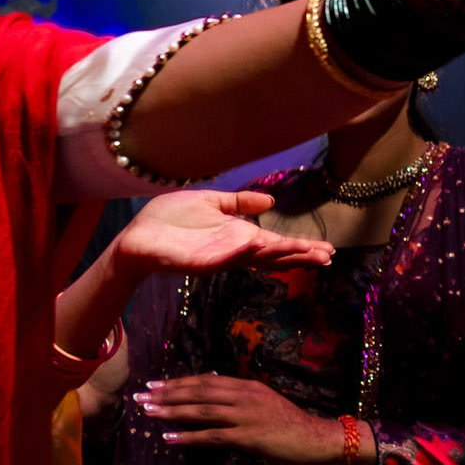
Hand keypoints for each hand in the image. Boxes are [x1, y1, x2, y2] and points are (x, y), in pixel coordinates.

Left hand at [108, 190, 332, 283]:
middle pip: (276, 255)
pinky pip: (228, 258)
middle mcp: (235, 250)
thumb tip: (271, 202)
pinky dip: (246, 254)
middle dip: (301, 256)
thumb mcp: (210, 203)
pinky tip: (263, 246)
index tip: (327, 249)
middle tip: (328, 257)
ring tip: (309, 254)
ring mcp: (221, 258)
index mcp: (239, 237)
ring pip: (259, 258)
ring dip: (284, 256)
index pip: (277, 243)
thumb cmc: (169, 220)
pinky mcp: (203, 262)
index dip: (301, 246)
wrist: (136, 237)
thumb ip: (239, 203)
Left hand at [135, 374, 346, 464]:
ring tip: (148, 412)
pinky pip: (212, 436)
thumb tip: (210, 385)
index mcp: (248, 386)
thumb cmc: (289, 423)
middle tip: (141, 396)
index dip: (178, 383)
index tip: (154, 384)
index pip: (206, 381)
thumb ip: (237, 395)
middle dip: (167, 394)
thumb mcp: (263, 401)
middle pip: (199, 392)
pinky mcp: (248, 437)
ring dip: (172, 411)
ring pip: (202, 411)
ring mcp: (246, 416)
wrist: (314, 439)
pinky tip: (169, 438)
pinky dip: (188, 437)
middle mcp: (245, 396)